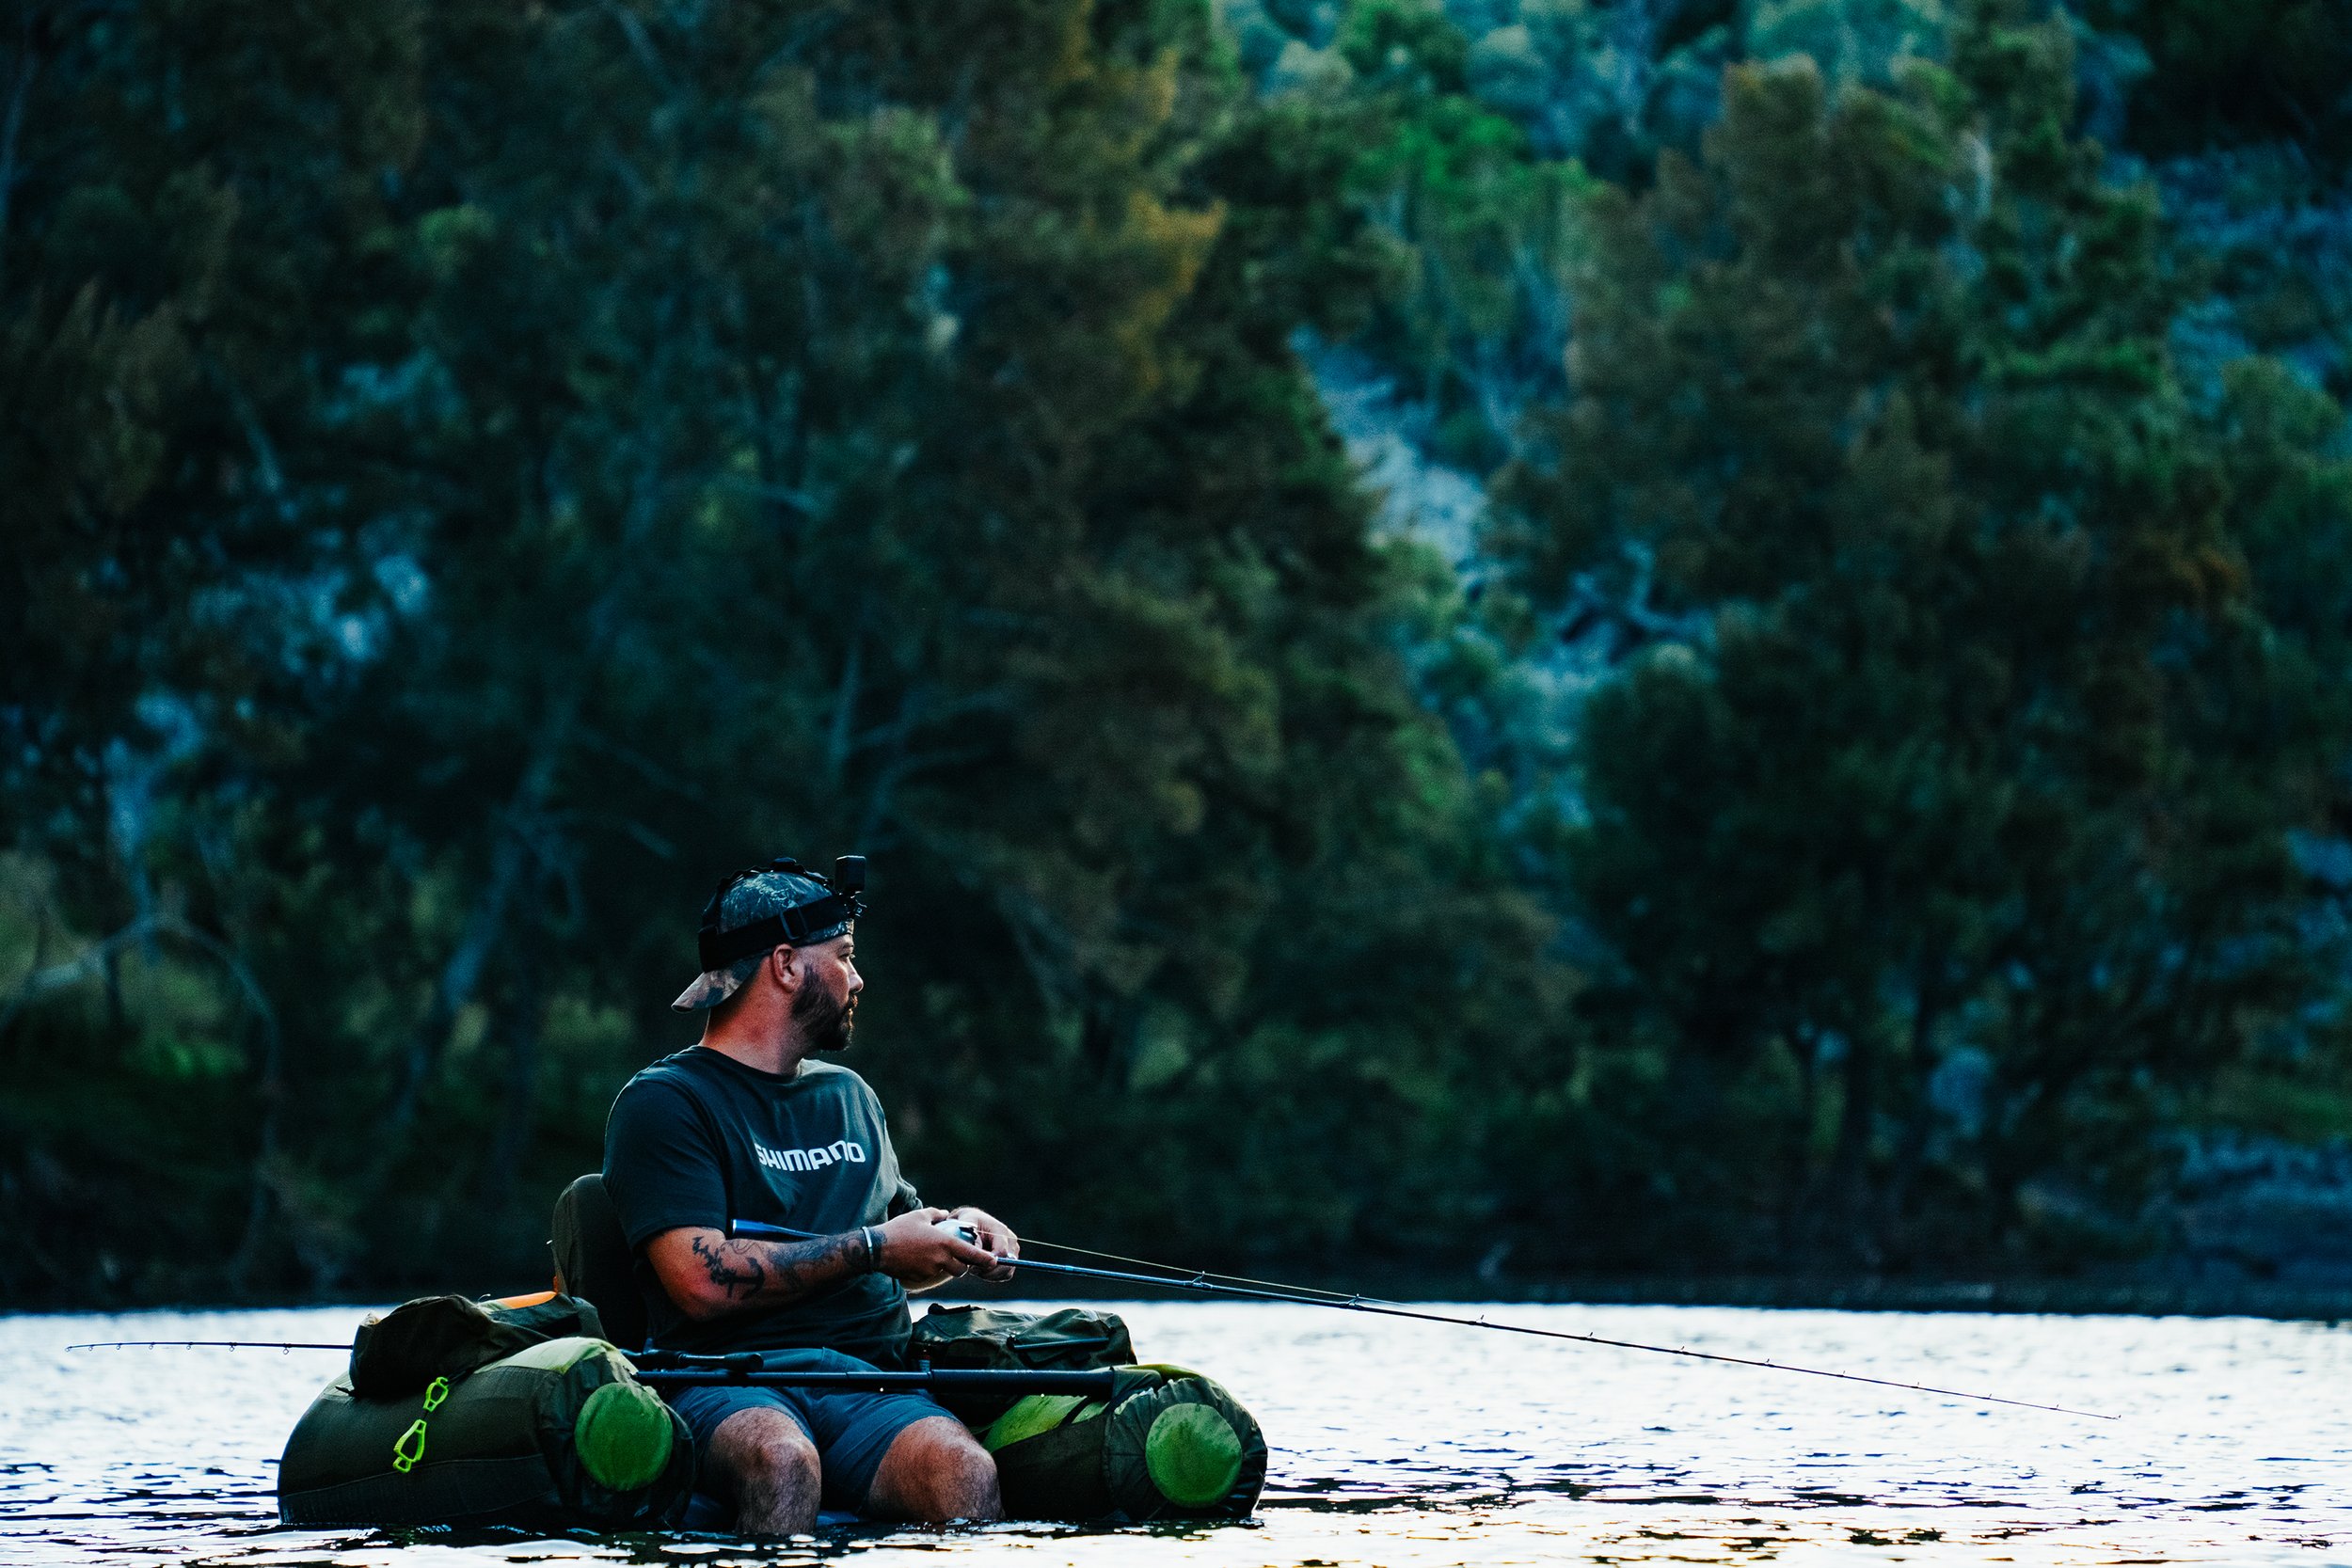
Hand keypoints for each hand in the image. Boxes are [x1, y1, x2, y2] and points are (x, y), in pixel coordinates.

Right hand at [872, 1207, 996, 1290]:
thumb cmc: (899, 1229)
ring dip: (945, 1267)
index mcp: (944, 1243)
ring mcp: (930, 1271)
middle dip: (962, 1265)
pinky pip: (930, 1276)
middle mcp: (940, 1259)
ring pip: (945, 1272)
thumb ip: (936, 1214)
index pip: (971, 1254)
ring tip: (933, 1256)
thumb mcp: (920, 1216)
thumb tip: (945, 1214)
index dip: (985, 1259)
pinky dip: (929, 1270)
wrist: (878, 1249)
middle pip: (961, 1269)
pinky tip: (918, 1260)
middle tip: (956, 1257)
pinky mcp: (920, 1278)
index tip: (994, 1261)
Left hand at [953, 1205, 1019, 1282]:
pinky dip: (993, 1277)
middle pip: (1007, 1264)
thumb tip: (981, 1253)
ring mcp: (1012, 1251)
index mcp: (1001, 1230)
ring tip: (975, 1268)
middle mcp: (1011, 1241)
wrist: (970, 1227)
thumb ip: (973, 1240)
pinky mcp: (1011, 1261)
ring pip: (1007, 1272)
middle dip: (989, 1271)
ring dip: (990, 1275)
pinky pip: (1005, 1275)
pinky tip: (981, 1270)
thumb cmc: (967, 1226)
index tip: (972, 1266)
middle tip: (972, 1269)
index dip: (988, 1263)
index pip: (1002, 1252)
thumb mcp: (966, 1228)